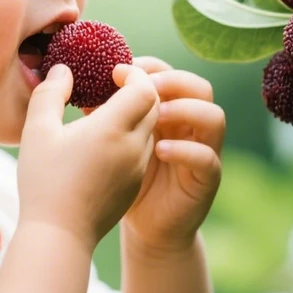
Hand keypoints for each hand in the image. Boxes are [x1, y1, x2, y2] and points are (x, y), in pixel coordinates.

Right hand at [16, 64, 160, 250]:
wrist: (59, 236)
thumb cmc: (44, 181)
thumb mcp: (38, 131)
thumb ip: (50, 94)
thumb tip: (63, 70)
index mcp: (112, 128)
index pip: (144, 88)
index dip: (134, 74)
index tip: (115, 73)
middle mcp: (132, 147)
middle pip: (154, 106)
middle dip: (139, 91)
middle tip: (114, 87)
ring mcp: (136, 168)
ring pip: (150, 129)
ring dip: (136, 116)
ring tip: (107, 115)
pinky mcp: (134, 186)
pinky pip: (143, 152)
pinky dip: (132, 138)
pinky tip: (105, 144)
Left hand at [116, 57, 224, 253]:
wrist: (144, 226)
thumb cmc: (127, 178)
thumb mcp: (113, 140)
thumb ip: (104, 113)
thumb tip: (78, 85)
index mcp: (170, 110)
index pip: (172, 74)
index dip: (152, 66)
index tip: (122, 68)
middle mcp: (191, 126)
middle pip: (200, 87)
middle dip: (173, 81)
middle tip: (145, 86)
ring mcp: (204, 150)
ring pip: (214, 117)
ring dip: (186, 110)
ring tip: (157, 114)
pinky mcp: (207, 179)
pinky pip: (208, 158)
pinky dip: (186, 151)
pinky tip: (160, 151)